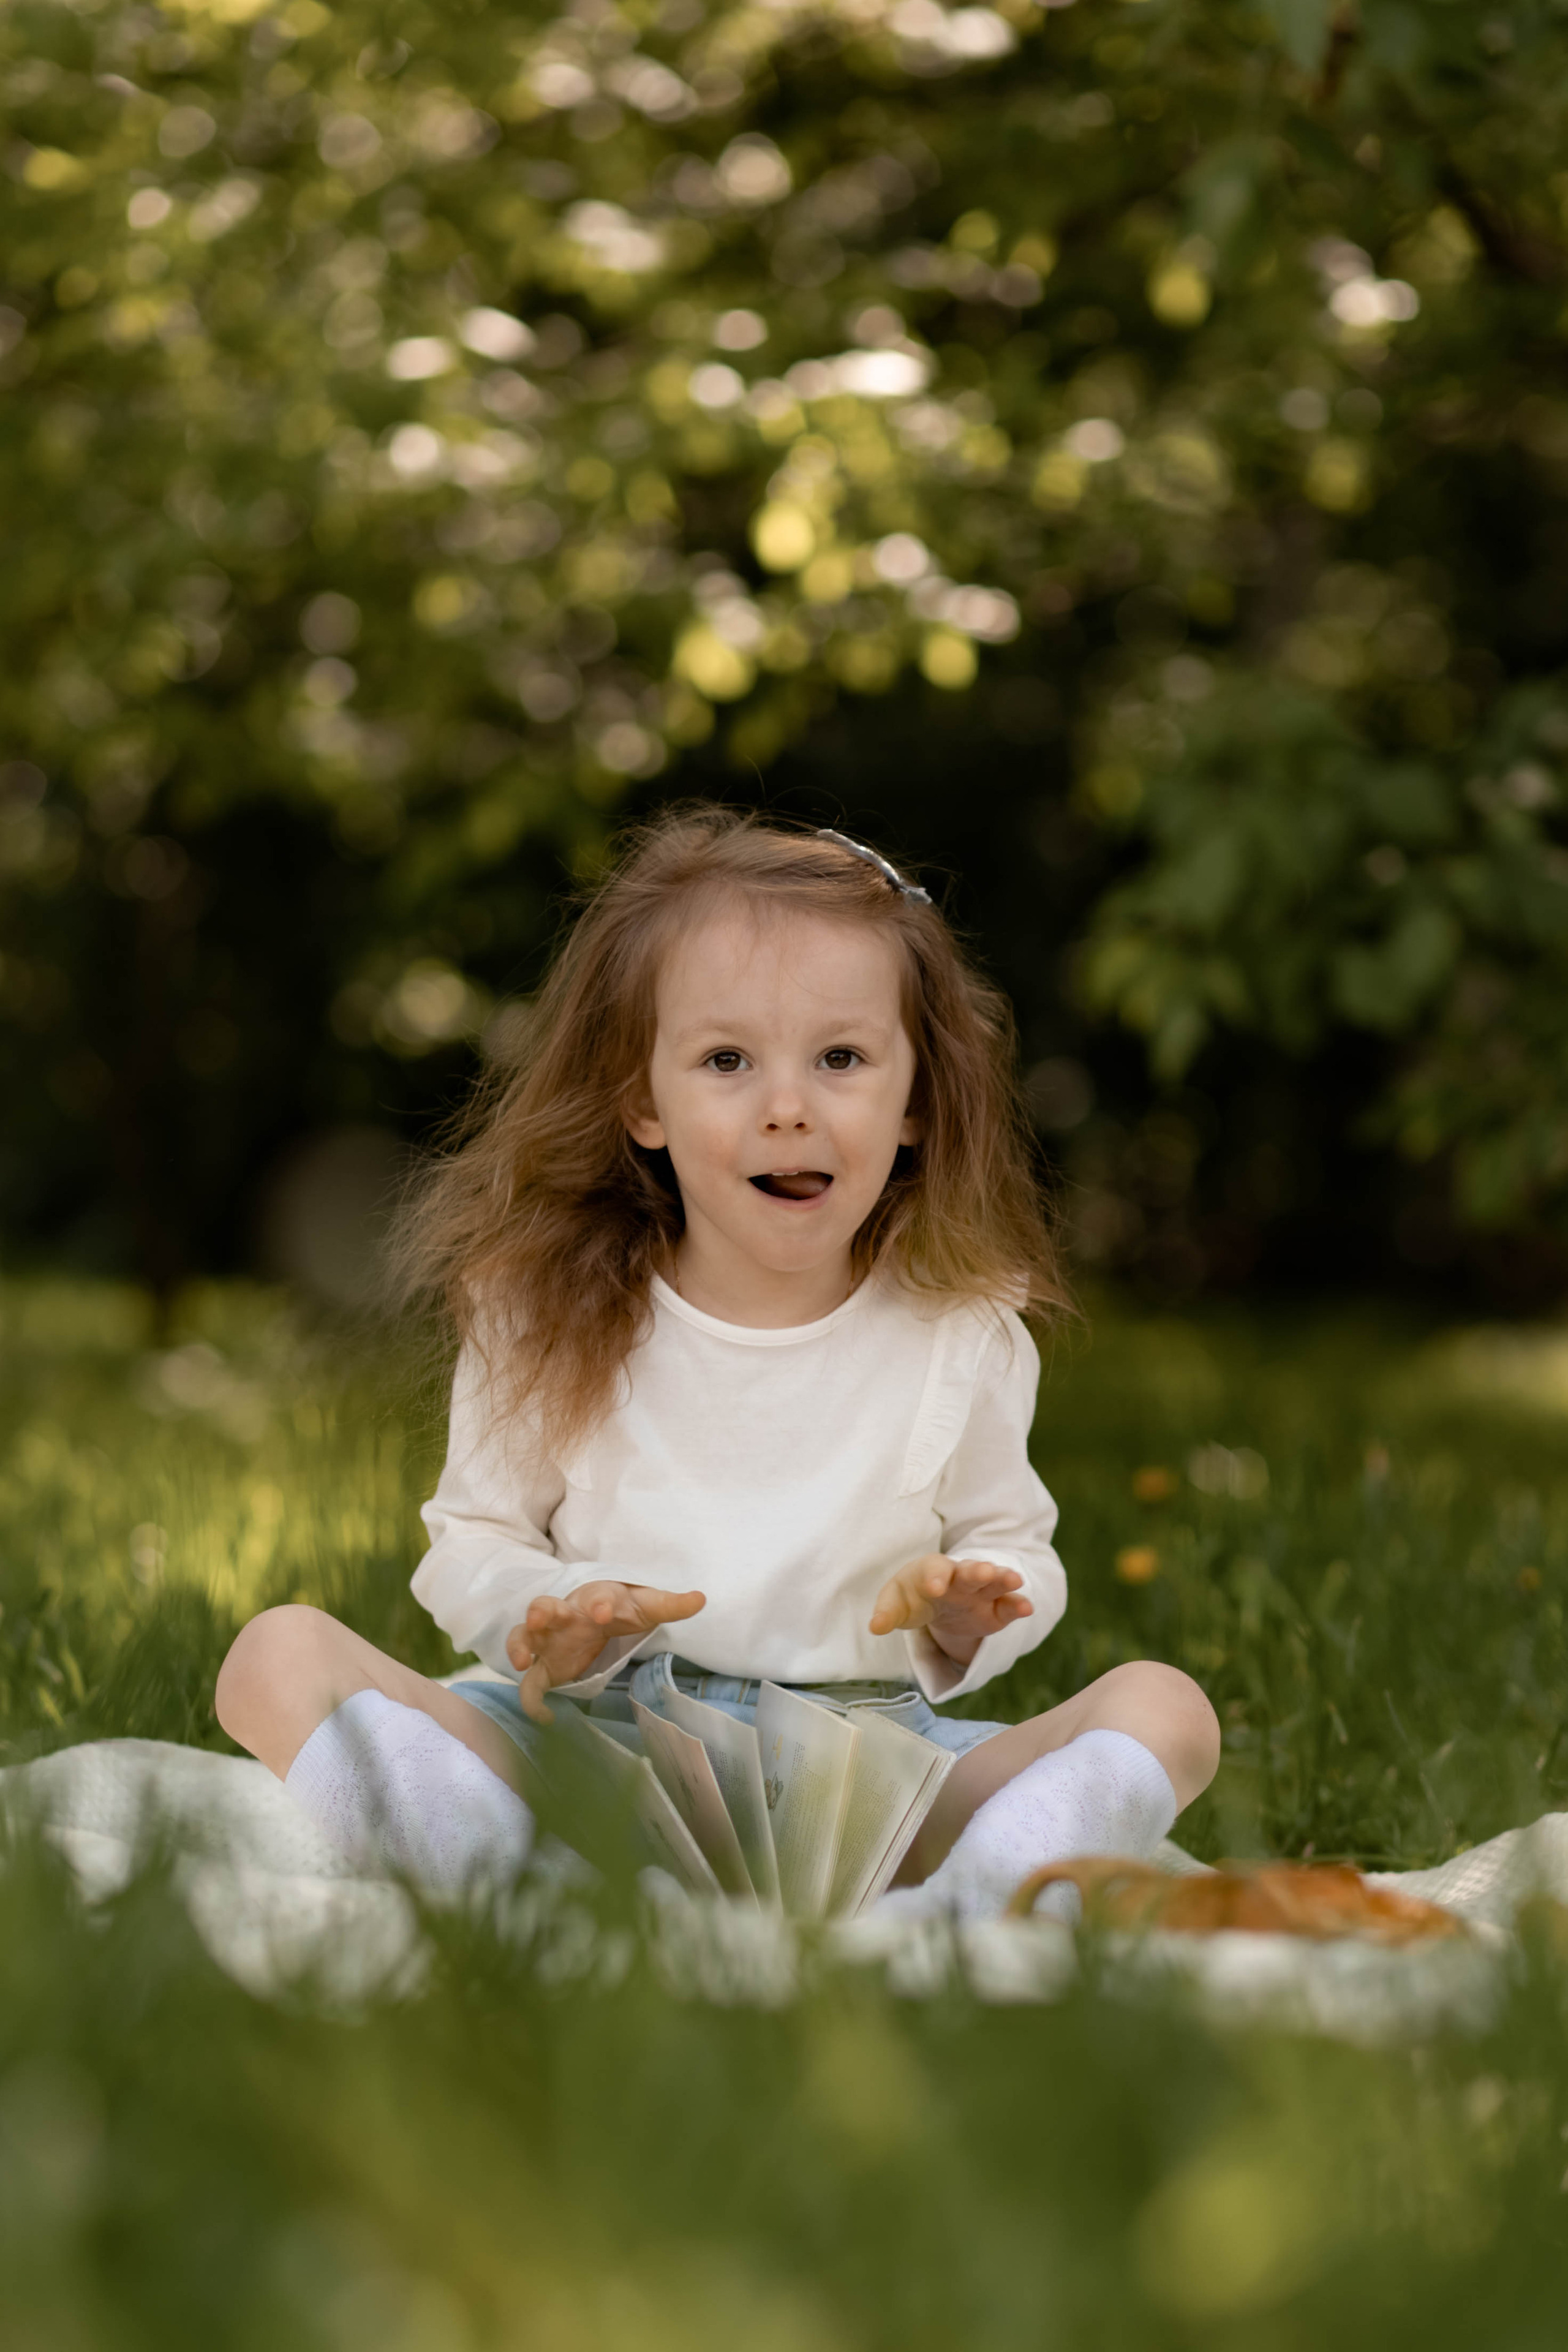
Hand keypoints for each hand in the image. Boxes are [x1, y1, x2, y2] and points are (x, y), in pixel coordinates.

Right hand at [505, 1581, 704, 1721]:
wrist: (597, 1613)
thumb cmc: (621, 1608)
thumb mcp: (646, 1606)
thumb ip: (670, 1605)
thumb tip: (701, 1599)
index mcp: (595, 1598)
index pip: (596, 1596)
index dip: (599, 1602)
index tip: (604, 1613)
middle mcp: (566, 1616)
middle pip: (546, 1607)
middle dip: (541, 1612)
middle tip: (539, 1618)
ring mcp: (550, 1641)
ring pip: (524, 1637)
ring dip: (519, 1646)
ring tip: (520, 1662)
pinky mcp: (545, 1667)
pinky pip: (531, 1683)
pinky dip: (531, 1700)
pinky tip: (545, 1717)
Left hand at [868, 1554, 1031, 1667]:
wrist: (938, 1599)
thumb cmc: (913, 1597)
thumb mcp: (898, 1603)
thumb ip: (888, 1614)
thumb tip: (875, 1627)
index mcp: (931, 1571)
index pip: (934, 1569)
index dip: (935, 1577)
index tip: (936, 1588)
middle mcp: (959, 1577)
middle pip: (969, 1571)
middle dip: (977, 1571)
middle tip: (985, 1571)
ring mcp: (980, 1592)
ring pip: (993, 1582)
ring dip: (1003, 1580)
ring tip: (1015, 1580)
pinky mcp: (995, 1610)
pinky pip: (1008, 1605)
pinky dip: (1018, 1606)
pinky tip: (1027, 1609)